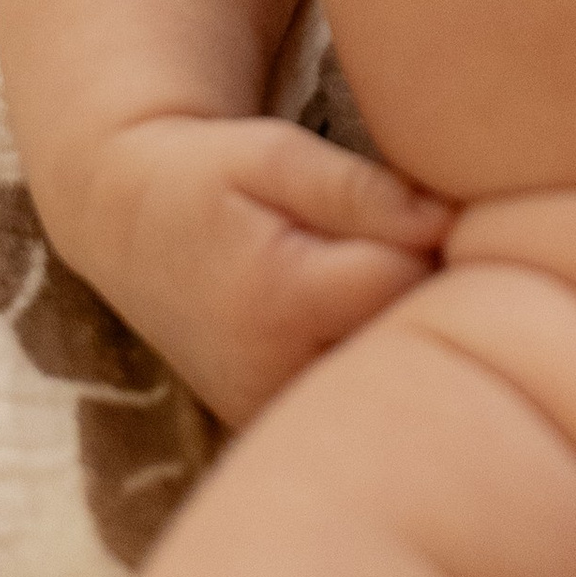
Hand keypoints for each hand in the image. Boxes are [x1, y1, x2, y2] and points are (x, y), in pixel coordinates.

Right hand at [79, 111, 452, 428]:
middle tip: (396, 231)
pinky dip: (364, 349)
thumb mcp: (275, 155)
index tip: (417, 201)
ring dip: (396, 321)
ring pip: (386, 373)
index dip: (430, 235)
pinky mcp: (270, 421)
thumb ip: (359, 190)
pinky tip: (343, 307)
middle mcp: (276, 375)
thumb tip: (445, 222)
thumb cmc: (209, 174)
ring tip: (361, 266)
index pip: (409, 279)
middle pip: (406, 335)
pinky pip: (354, 393)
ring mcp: (271, 411)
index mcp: (283, 304)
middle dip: (422, 284)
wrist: (130, 227)